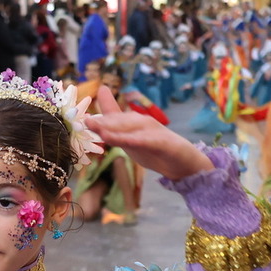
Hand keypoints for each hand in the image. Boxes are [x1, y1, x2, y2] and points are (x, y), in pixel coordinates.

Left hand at [88, 86, 212, 180]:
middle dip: (102, 121)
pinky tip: (121, 140)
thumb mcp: (132, 141)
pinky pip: (145, 140)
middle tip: (84, 120)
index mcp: (134, 124)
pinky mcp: (163, 143)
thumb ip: (117, 129)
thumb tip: (100, 120)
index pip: (113, 116)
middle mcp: (143, 123)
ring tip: (97, 127)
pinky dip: (133, 139)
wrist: (186, 164)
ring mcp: (154, 132)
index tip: (85, 106)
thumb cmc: (157, 150)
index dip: (100, 110)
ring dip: (113, 127)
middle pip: (119, 121)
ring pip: (131, 128)